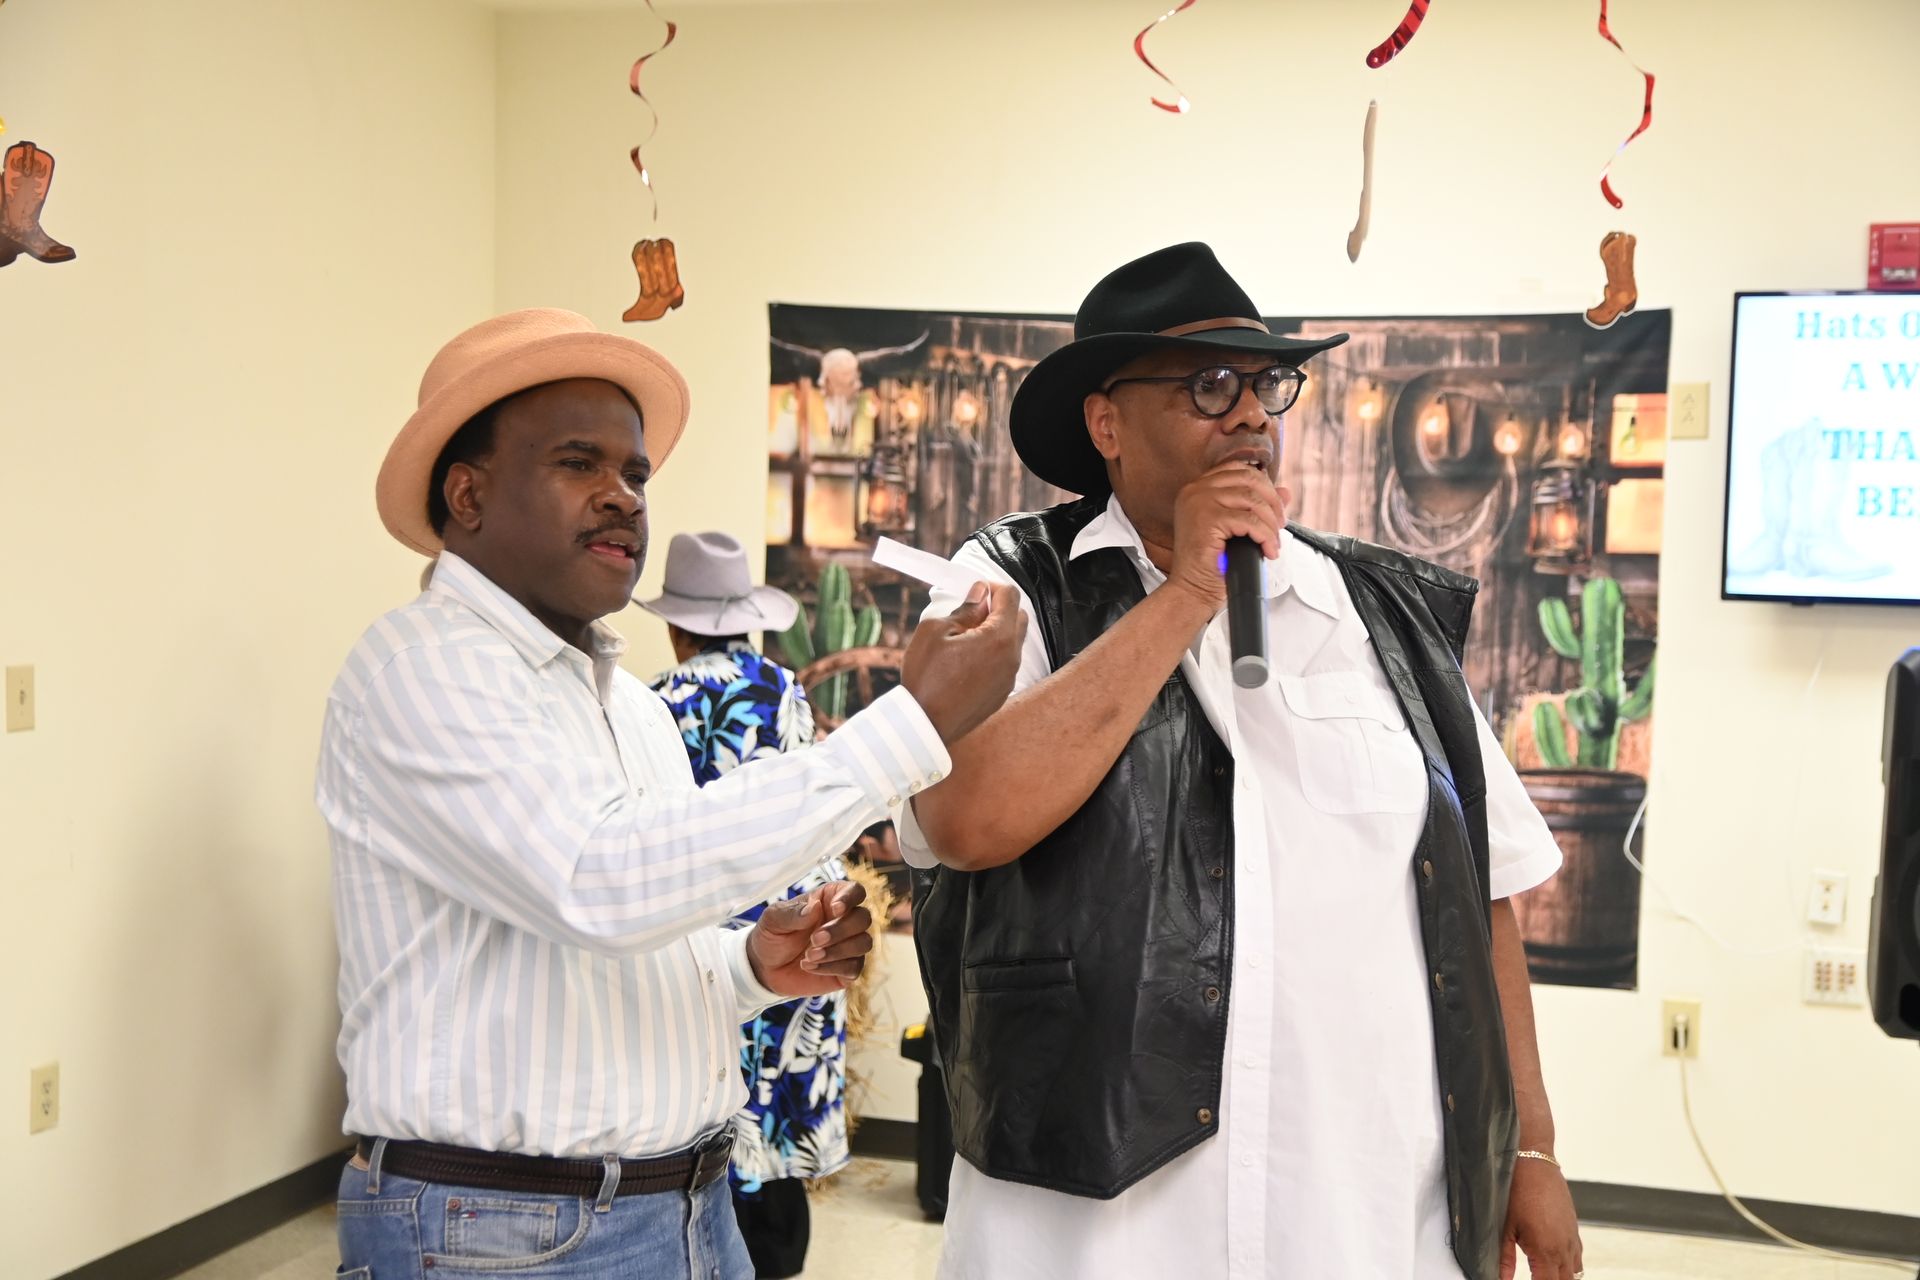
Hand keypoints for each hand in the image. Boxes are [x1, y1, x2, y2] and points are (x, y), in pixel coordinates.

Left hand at [747, 880, 874, 997]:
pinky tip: (810, 966)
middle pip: (863, 918)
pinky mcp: (847, 969)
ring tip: (808, 956)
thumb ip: (793, 912)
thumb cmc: (772, 936)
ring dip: (838, 951)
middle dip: (840, 930)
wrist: (765, 968)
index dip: (850, 898)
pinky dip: (832, 968)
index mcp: (830, 900)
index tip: (835, 909)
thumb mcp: (773, 920)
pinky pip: (854, 968)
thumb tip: (815, 908)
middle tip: (814, 939)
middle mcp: (844, 920)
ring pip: (864, 943)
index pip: (855, 891)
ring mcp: (848, 945)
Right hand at [901, 581, 1025, 743]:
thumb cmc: (926, 677)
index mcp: (999, 638)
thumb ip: (964, 609)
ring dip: (997, 632)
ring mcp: (1009, 678)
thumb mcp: (936, 631)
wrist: (924, 724)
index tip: (975, 592)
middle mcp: (1012, 658)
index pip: (1011, 597)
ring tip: (965, 638)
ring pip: (1013, 643)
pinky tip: (967, 662)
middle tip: (971, 613)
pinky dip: (994, 655)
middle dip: (999, 608)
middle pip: (1019, 618)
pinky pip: (1006, 665)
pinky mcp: (1002, 694)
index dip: (992, 587)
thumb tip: (980, 594)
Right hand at [1163, 463, 1289, 610]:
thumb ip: (1258, 506)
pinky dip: (1265, 536)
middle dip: (1272, 502)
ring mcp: (1199, 502)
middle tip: (1280, 525)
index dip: (1264, 486)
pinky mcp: (1207, 519)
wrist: (1193, 589)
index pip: (1239, 470)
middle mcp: (1195, 490)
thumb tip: (1286, 492)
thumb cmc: (1212, 563)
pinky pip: (1250, 521)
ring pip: (1253, 500)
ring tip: (1273, 542)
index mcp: (1198, 488)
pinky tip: (1268, 550)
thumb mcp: (1237, 528)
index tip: (1274, 509)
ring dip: (1271, 523)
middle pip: (1250, 479)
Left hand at [1501, 1156, 1583, 1279]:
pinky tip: (1554, 1263)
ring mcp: (1572, 1239)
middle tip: (1535, 1276)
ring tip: (1543, 1274)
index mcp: (1546, 1251)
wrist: (1534, 1163)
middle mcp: (1564, 1248)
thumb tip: (1500, 1279)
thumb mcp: (1505, 1227)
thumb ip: (1504, 1258)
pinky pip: (1577, 1257)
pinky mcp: (1574, 1229)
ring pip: (1574, 1273)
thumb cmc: (1517, 1192)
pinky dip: (1569, 1266)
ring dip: (1561, 1278)